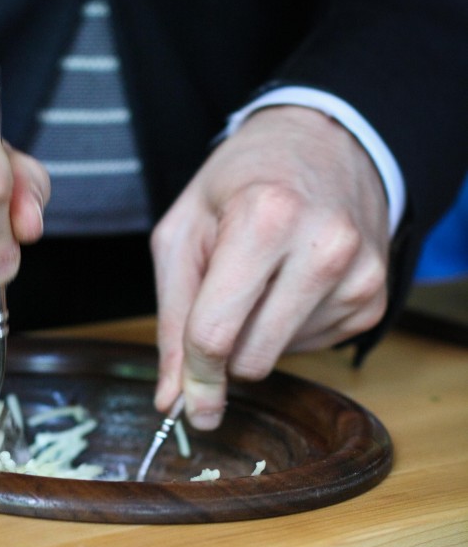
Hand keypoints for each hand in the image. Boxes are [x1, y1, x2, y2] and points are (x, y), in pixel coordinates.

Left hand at [151, 106, 388, 429]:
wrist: (324, 142)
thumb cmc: (242, 183)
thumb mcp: (184, 233)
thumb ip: (172, 320)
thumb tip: (173, 400)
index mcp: (266, 220)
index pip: (216, 333)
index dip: (194, 378)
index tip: (187, 405)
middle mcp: (324, 248)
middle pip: (251, 359)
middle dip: (225, 352)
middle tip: (220, 306)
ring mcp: (358, 276)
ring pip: (279, 359)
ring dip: (258, 334)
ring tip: (263, 277)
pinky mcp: (374, 299)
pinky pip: (311, 349)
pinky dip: (289, 328)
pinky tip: (293, 283)